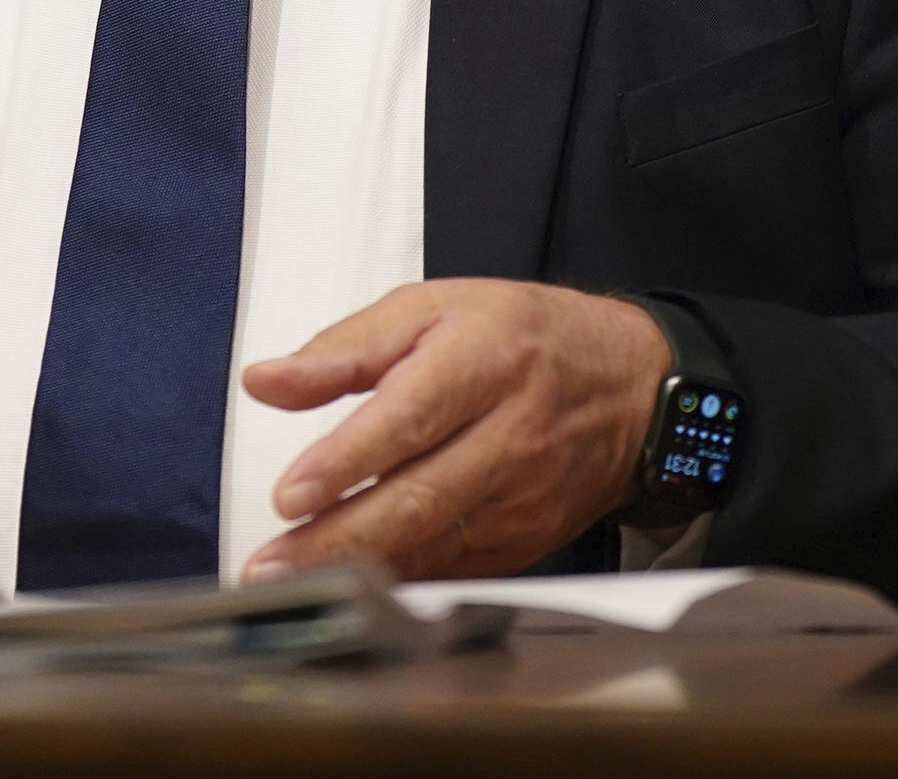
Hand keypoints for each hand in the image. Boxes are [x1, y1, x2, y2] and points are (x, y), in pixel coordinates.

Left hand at [237, 279, 669, 581]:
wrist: (630, 387)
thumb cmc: (523, 338)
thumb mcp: (433, 308)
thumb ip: (345, 349)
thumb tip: (267, 382)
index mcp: (483, 360)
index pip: (410, 417)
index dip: (348, 460)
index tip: (292, 493)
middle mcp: (509, 434)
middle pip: (419, 497)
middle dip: (339, 537)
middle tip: (272, 563)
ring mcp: (522, 497)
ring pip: (435, 545)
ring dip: (358, 570)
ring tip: (293, 583)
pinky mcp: (526, 540)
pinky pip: (455, 569)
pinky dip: (400, 582)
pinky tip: (351, 590)